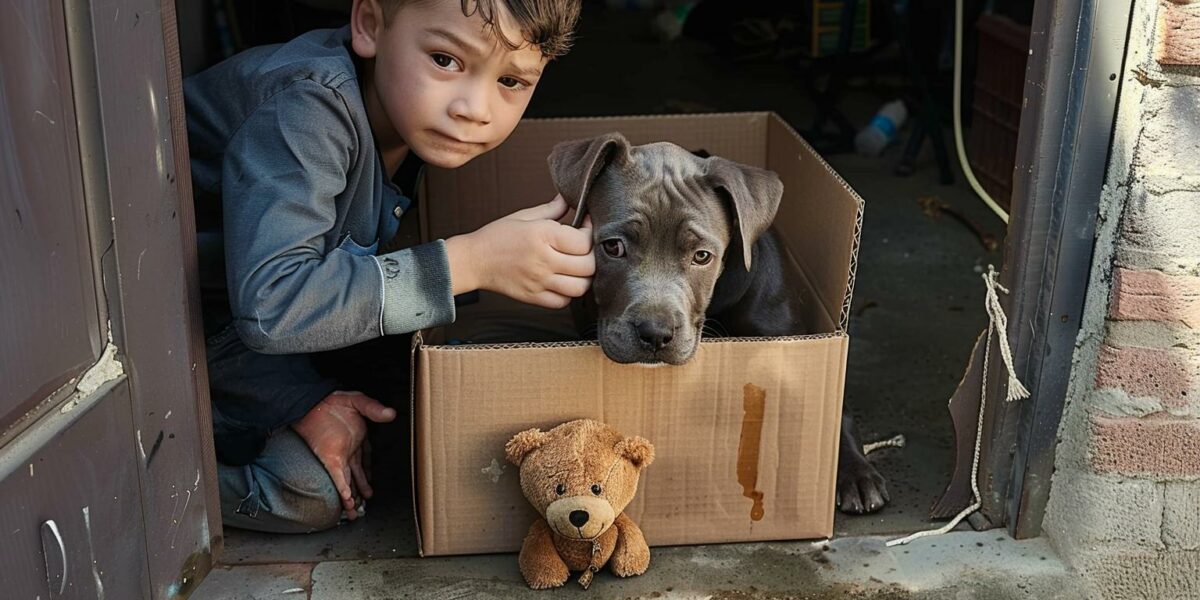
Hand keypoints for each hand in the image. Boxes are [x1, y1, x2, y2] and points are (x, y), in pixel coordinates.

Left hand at [290, 390, 395, 517]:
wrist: (312, 400)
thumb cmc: (333, 400)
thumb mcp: (357, 401)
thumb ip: (373, 408)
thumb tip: (391, 414)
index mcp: (357, 440)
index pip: (364, 461)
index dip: (368, 475)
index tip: (369, 489)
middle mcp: (348, 451)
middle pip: (356, 476)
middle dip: (360, 492)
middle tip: (363, 507)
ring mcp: (339, 456)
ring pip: (348, 480)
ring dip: (351, 496)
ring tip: (354, 512)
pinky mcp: (329, 458)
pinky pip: (339, 476)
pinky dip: (343, 488)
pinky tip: (347, 500)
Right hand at [445, 195, 594, 308]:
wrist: (473, 261)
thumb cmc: (497, 236)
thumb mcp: (524, 216)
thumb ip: (551, 210)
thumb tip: (569, 198)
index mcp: (542, 236)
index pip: (583, 241)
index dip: (590, 231)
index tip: (586, 225)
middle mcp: (543, 261)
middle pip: (588, 266)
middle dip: (592, 255)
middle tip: (585, 248)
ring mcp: (539, 282)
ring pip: (580, 287)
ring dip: (585, 277)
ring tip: (578, 267)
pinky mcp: (534, 297)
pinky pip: (563, 302)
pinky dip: (569, 293)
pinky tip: (564, 281)